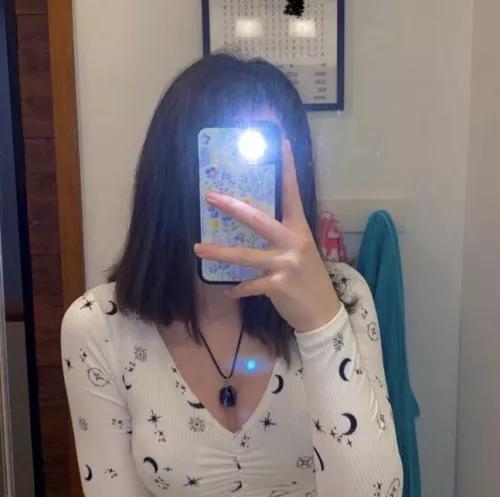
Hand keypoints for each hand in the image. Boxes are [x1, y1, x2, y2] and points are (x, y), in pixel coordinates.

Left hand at [194, 140, 340, 333]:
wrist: (322, 312)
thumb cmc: (308, 279)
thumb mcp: (301, 251)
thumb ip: (282, 237)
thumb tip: (254, 225)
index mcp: (299, 228)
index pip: (292, 192)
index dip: (287, 166)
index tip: (280, 141)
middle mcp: (293, 242)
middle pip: (258, 219)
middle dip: (232, 207)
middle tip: (211, 196)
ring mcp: (286, 263)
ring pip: (245, 255)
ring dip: (219, 253)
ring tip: (198, 249)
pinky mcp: (278, 285)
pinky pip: (249, 285)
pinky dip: (238, 288)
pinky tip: (229, 290)